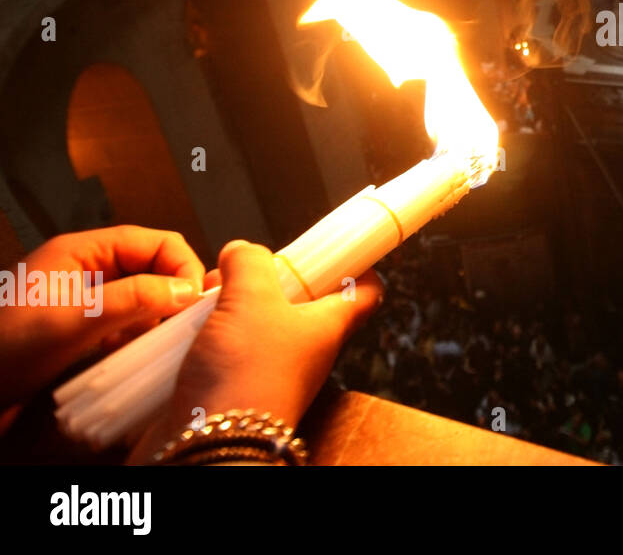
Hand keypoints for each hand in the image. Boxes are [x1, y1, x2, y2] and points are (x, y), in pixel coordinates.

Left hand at [0, 226, 204, 412]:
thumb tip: (189, 290)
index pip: (154, 242)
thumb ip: (134, 298)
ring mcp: (87, 296)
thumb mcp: (75, 319)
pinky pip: (128, 319)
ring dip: (155, 316)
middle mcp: (90, 267)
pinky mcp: (85, 323)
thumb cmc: (9, 345)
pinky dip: (137, 333)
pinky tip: (130, 350)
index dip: (181, 265)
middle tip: (183, 323)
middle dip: (171, 292)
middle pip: (152, 266)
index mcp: (85, 250)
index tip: (196, 300)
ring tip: (151, 340)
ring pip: (144, 294)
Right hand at [128, 240, 380, 463]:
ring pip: (263, 325)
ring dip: (235, 305)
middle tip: (243, 266)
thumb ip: (250, 263)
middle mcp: (308, 350)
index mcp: (328, 326)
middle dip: (273, 278)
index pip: (364, 293)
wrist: (213, 444)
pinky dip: (214, 333)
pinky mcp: (240, 388)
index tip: (338, 247)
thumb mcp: (251, 297)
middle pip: (305, 303)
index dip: (358, 266)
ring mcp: (274, 371)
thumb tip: (243, 251)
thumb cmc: (247, 373)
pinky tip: (190, 326)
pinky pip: (233, 350)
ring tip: (206, 295)